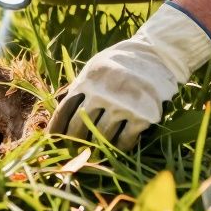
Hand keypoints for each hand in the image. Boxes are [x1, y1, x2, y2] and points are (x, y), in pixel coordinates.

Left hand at [49, 2, 210, 149]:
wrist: (157, 55)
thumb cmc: (121, 63)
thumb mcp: (96, 66)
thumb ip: (79, 84)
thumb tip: (58, 102)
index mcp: (88, 81)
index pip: (65, 110)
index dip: (57, 128)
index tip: (53, 140)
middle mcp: (102, 94)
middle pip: (80, 126)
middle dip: (74, 141)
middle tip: (73, 151)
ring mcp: (122, 105)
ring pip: (102, 136)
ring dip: (96, 147)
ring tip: (93, 154)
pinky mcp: (142, 115)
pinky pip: (125, 140)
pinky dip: (119, 147)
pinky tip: (116, 149)